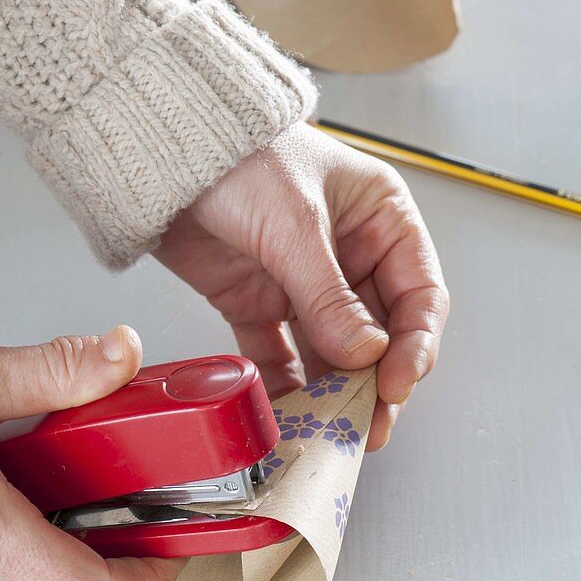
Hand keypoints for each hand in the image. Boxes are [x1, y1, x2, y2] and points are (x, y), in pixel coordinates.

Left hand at [155, 122, 448, 449]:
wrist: (161, 152)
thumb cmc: (239, 155)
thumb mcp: (294, 223)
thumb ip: (329, 295)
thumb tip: (365, 355)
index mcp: (380, 219)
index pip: (418, 294)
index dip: (415, 345)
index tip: (397, 384)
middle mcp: (348, 254)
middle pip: (379, 334)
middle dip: (376, 382)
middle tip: (368, 424)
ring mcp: (302, 283)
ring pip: (331, 352)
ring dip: (333, 392)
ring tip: (331, 428)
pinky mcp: (257, 303)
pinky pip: (279, 355)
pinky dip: (284, 386)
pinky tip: (288, 413)